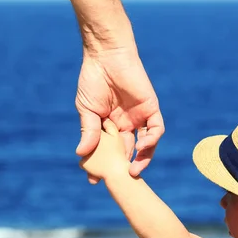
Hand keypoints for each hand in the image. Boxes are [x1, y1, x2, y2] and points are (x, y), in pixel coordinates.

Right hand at [75, 45, 163, 182]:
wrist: (106, 56)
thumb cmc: (93, 80)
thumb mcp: (87, 110)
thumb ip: (88, 132)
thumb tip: (81, 154)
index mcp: (109, 125)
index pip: (109, 151)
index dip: (104, 165)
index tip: (94, 180)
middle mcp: (126, 124)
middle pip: (127, 151)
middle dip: (123, 167)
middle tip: (118, 181)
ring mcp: (139, 117)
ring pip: (145, 144)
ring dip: (141, 159)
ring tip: (132, 171)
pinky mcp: (151, 108)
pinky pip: (156, 129)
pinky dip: (151, 140)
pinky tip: (141, 147)